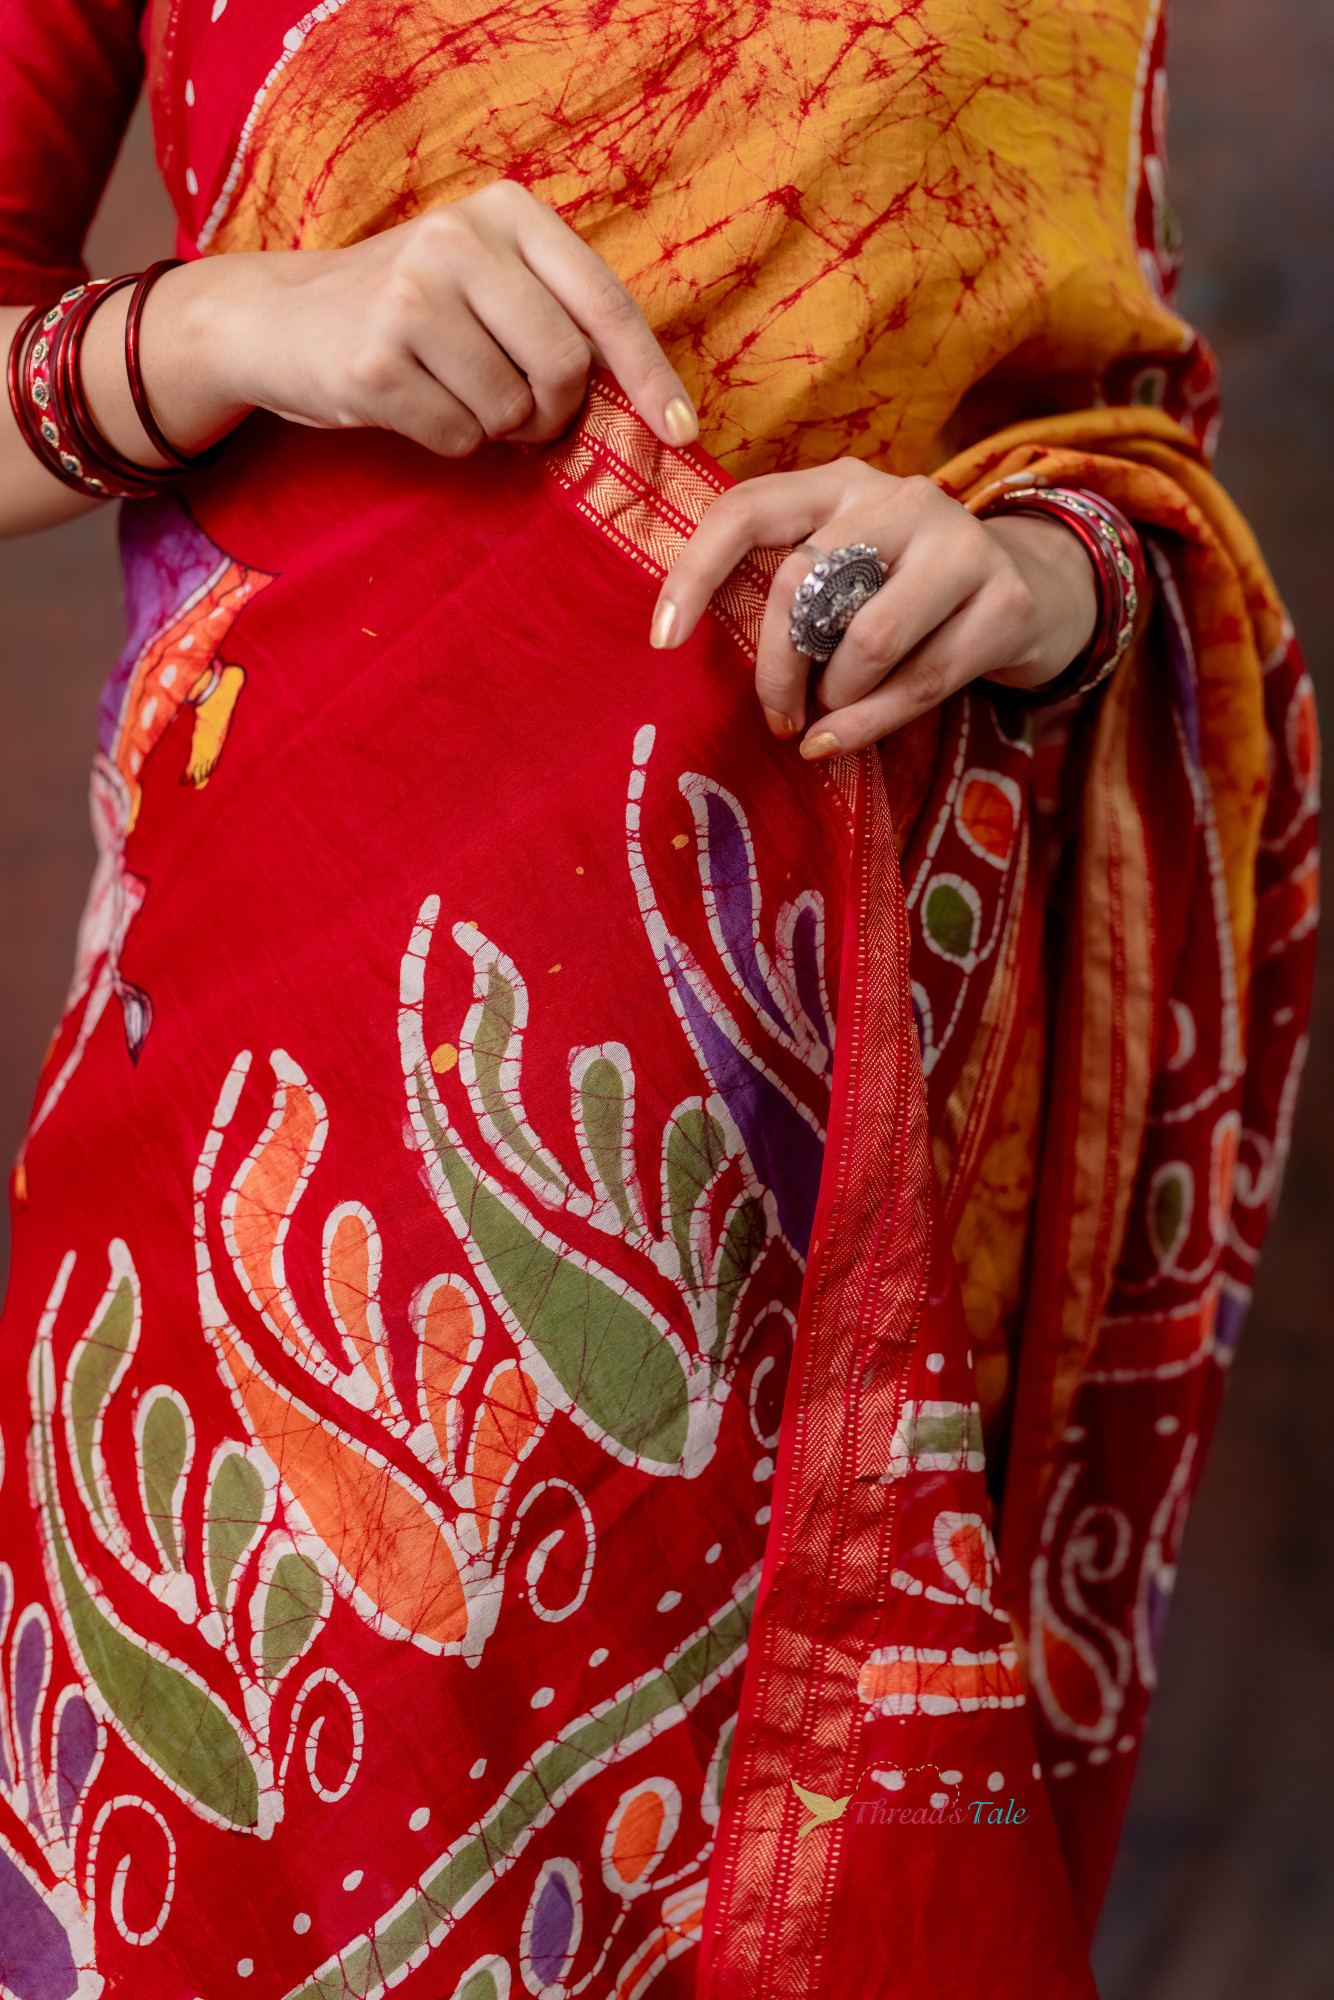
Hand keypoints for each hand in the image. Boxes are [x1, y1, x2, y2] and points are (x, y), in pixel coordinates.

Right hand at [77, 180, 697, 470]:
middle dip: (554, 414)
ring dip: (497, 429)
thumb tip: (656, 409)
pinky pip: (459, 437)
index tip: (680, 432)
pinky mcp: (376, 360)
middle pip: (566, 369)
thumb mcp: (487, 281)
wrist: (278, 319)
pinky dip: (450, 442)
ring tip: (455, 396)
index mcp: (507, 211)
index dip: (650, 378)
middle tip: (521, 416)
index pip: (604, 305)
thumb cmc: (409, 311)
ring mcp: (413, 297)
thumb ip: (560, 316)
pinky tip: (414, 408)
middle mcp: (460, 238)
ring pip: (513, 411)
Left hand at [650, 459, 1098, 756]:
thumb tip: (692, 653)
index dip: (696, 571)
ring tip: (829, 716)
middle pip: (806, 583)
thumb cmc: (903, 593)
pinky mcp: (1005, 599)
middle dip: (778, 668)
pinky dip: (869, 725)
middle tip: (776, 716)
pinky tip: (840, 742)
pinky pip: (921, 679)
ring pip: (868, 638)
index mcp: (839, 484)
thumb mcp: (843, 574)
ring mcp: (959, 543)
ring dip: (835, 697)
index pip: (748, 509)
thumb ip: (787, 593)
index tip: (662, 640)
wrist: (1029, 590)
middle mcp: (899, 497)